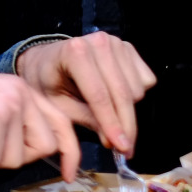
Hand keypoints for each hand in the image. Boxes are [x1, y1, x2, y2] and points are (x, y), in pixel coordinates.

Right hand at [0, 69, 82, 179]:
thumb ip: (10, 133)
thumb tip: (25, 159)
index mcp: (20, 89)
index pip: (61, 123)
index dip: (70, 153)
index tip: (69, 176)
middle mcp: (21, 91)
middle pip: (47, 145)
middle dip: (17, 160)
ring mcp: (10, 102)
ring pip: (20, 157)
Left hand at [15, 32, 156, 155]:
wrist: (46, 58)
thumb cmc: (47, 80)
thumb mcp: (57, 104)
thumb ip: (85, 120)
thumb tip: (113, 141)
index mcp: (75, 53)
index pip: (99, 95)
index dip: (111, 124)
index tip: (121, 147)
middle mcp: (99, 42)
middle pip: (122, 94)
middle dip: (125, 125)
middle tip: (124, 148)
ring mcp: (116, 43)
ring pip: (136, 90)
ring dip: (127, 109)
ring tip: (108, 113)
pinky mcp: (128, 48)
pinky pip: (145, 81)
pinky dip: (134, 95)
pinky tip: (115, 94)